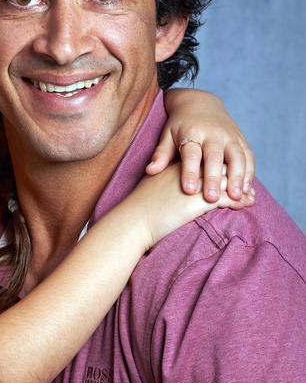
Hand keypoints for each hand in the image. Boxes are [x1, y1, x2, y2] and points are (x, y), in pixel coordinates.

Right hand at [131, 164, 254, 250]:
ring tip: (250, 196)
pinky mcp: (198, 200)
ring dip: (240, 188)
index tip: (227, 175)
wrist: (132, 221)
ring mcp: (193, 184)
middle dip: (233, 175)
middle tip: (245, 185)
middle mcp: (185, 171)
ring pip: (225, 180)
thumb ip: (163, 189)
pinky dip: (238, 200)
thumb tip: (167, 194)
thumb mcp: (151, 193)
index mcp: (174, 167)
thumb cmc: (136, 212)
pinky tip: (245, 205)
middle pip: (217, 166)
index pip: (202, 161)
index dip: (217, 168)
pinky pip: (226, 197)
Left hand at [150, 88, 254, 201]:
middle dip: (214, 178)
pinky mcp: (241, 140)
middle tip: (212, 198)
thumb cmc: (180, 126)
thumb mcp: (167, 135)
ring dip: (238, 177)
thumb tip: (150, 171)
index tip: (189, 190)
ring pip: (236, 157)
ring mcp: (229, 136)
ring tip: (236, 197)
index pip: (191, 154)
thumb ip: (161, 154)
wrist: (200, 103)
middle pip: (215, 157)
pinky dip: (249, 173)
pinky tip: (247, 190)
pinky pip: (248, 156)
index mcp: (192, 133)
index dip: (190, 172)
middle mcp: (213, 134)